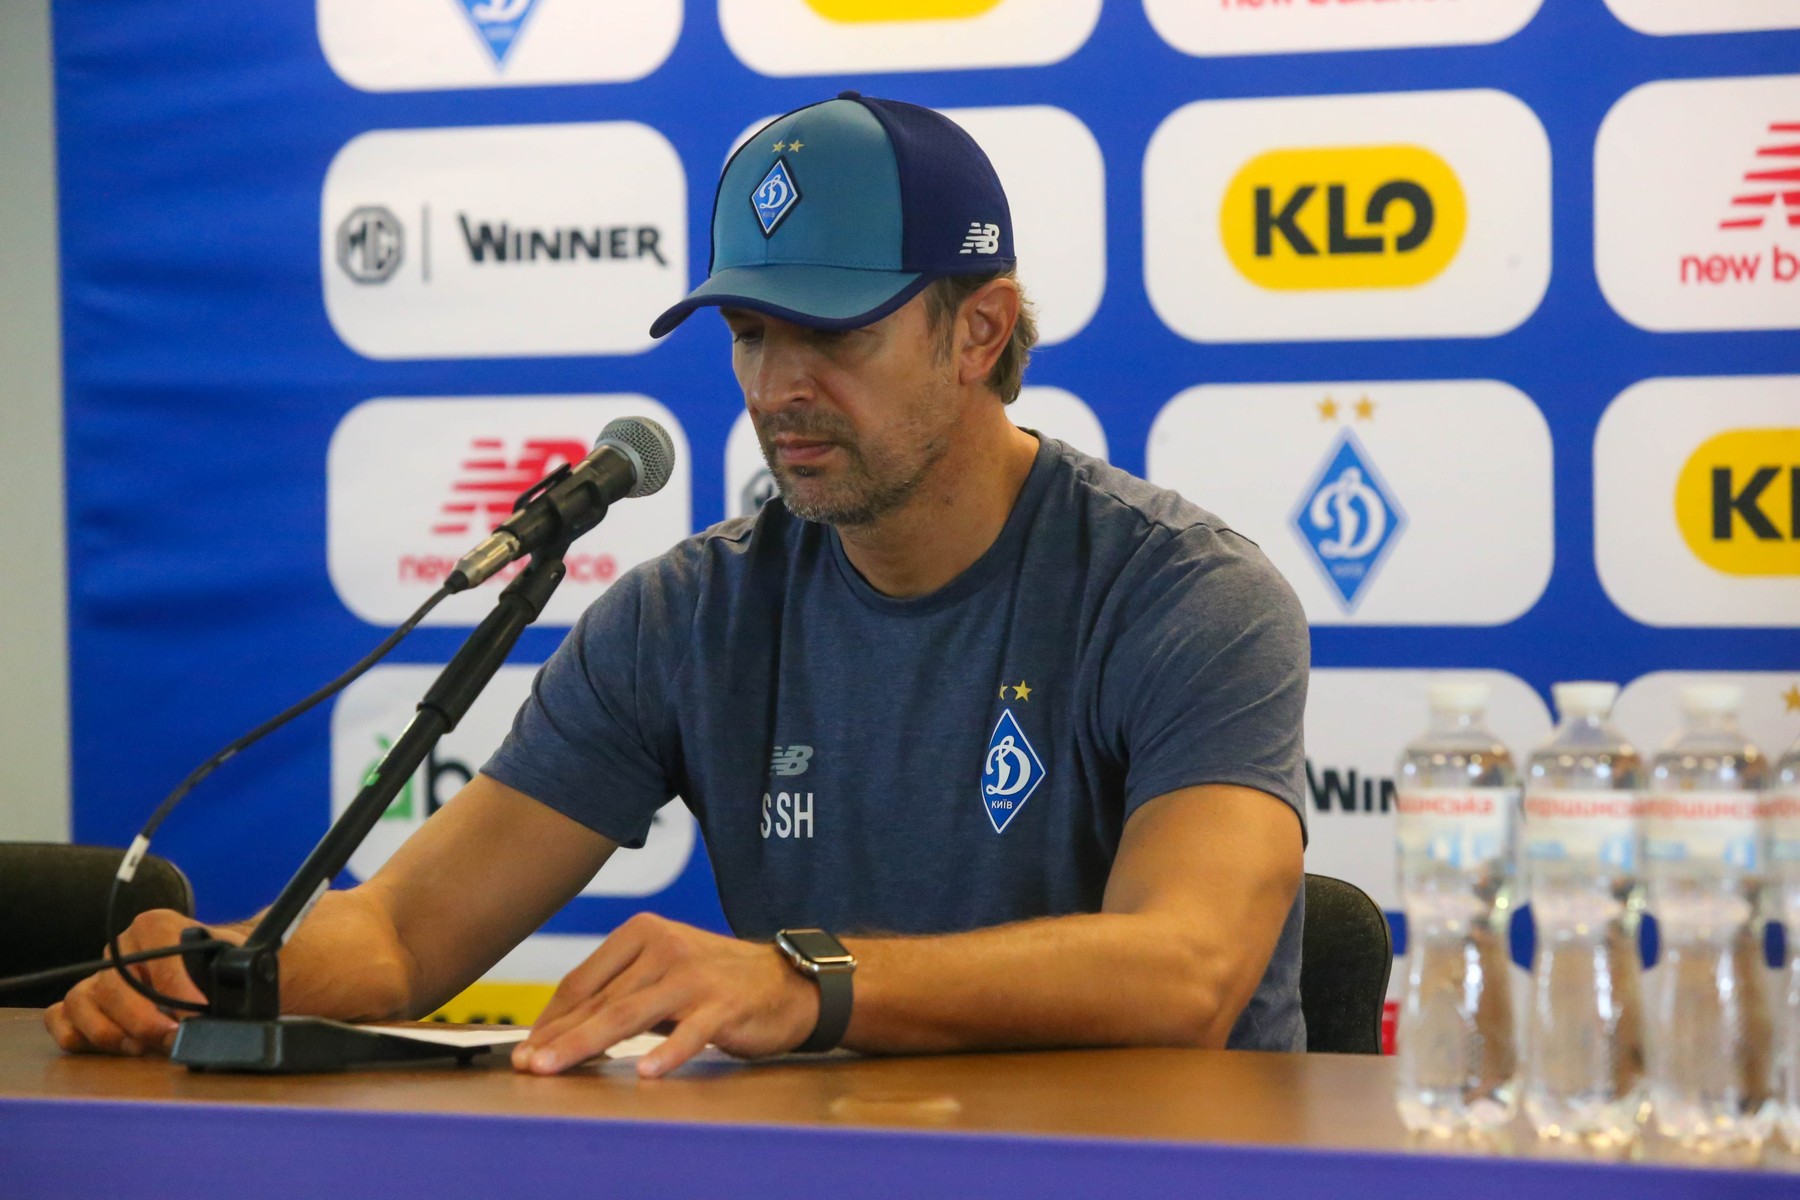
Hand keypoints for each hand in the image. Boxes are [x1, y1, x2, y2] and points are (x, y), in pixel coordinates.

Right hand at [44, 910, 243, 1055]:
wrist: (219, 978)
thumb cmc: (232, 969)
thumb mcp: (246, 962)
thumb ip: (246, 967)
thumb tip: (247, 980)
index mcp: (158, 926)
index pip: (157, 956)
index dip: (176, 990)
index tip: (195, 1013)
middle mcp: (122, 949)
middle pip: (113, 985)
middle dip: (144, 1021)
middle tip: (171, 1040)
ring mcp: (101, 977)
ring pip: (82, 1002)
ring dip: (109, 1032)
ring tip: (142, 1047)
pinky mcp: (86, 1005)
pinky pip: (61, 1018)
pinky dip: (78, 1036)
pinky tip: (110, 1047)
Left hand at [512, 913, 818, 1078]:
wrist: (786, 982)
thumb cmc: (713, 982)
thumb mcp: (662, 974)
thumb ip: (619, 993)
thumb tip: (559, 1031)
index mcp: (643, 933)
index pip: (583, 980)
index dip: (551, 1019)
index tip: (526, 1049)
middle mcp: (665, 947)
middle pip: (600, 1000)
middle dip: (558, 1037)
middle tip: (526, 1065)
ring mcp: (695, 975)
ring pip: (630, 1014)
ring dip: (586, 1043)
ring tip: (555, 1067)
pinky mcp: (725, 1004)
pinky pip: (690, 1032)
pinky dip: (667, 1052)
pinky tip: (645, 1072)